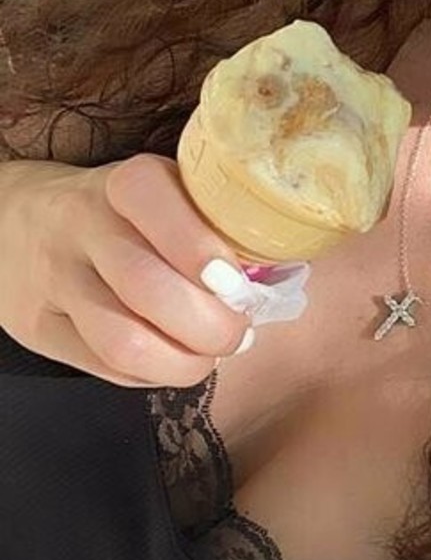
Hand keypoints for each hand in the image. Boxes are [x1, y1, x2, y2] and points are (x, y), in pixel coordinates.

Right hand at [0, 153, 255, 387]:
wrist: (17, 221)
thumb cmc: (119, 213)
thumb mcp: (161, 193)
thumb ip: (210, 223)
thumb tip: (275, 278)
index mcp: (123, 184)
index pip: (154, 203)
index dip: (200, 248)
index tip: (237, 284)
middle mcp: (81, 226)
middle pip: (147, 287)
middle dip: (210, 326)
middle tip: (238, 334)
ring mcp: (55, 280)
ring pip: (123, 341)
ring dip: (184, 363)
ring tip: (209, 356)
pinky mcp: (37, 328)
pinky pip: (104, 368)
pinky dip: (152, 376)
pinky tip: (171, 361)